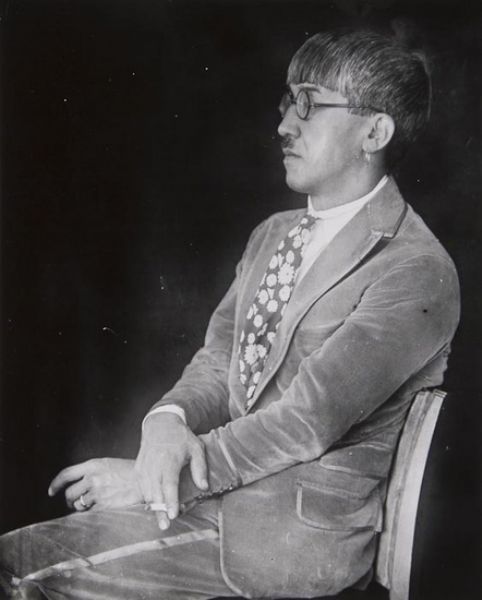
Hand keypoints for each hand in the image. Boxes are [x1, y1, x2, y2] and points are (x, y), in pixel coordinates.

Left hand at [48, 458, 142, 510]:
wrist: (147, 481)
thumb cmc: (130, 473)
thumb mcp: (110, 465)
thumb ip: (93, 473)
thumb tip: (80, 486)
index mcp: (93, 465)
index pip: (66, 474)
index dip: (56, 484)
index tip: (51, 492)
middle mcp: (93, 478)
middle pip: (69, 493)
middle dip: (69, 501)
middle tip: (75, 504)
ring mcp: (97, 492)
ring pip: (78, 505)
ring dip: (81, 508)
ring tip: (91, 507)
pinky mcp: (103, 506)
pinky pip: (89, 514)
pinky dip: (90, 515)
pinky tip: (99, 511)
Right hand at [135, 412, 207, 529]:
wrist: (160, 424)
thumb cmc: (181, 437)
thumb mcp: (196, 447)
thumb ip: (200, 468)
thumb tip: (203, 487)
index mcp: (169, 458)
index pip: (169, 483)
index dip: (170, 500)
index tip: (173, 514)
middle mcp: (154, 463)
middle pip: (155, 491)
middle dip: (159, 510)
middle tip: (165, 526)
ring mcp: (144, 466)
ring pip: (146, 491)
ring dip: (153, 507)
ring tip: (162, 520)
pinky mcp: (138, 469)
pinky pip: (142, 488)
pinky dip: (148, 498)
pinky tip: (155, 507)